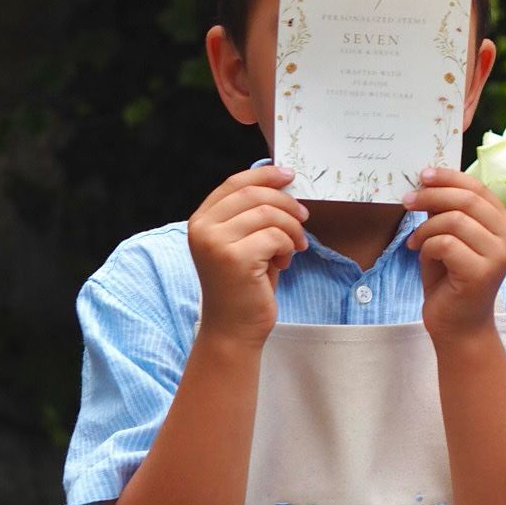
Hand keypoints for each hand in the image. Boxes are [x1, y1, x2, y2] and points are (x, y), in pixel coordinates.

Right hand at [188, 165, 308, 347]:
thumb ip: (254, 214)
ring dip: (291, 229)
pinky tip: (284, 263)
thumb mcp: (245, 242)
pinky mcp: (234, 258)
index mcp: (201, 220)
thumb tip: (282, 180)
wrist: (234, 329)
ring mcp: (215, 243)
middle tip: (304, 219)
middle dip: (286, 204)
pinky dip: (288, 248)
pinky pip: (276, 237)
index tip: (289, 175)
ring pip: (268, 214)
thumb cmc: (245, 285)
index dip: (265, 175)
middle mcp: (202, 229)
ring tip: (293, 248)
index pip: (234, 183)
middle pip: (254, 194)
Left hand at [406, 167, 505, 341]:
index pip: (478, 188)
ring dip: (425, 229)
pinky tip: (421, 257)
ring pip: (453, 221)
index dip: (449, 178)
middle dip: (431, 196)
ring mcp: (498, 256)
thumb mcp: (449, 238)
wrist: (458, 326)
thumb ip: (446, 213)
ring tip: (415, 242)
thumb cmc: (451, 281)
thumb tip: (428, 182)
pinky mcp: (482, 272)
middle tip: (407, 201)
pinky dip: (426, 247)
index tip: (423, 176)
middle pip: (466, 200)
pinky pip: (444, 243)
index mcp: (504, 225)